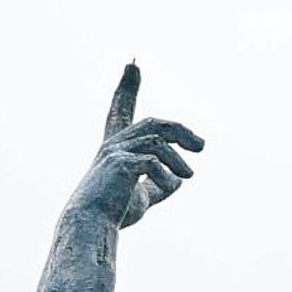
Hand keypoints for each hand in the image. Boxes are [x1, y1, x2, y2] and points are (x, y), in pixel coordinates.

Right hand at [70, 65, 203, 229]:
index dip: (127, 88)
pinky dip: (167, 175)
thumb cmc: (111, 213)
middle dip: (179, 130)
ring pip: (157, 141)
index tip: (132, 64)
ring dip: (178, 157)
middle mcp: (113, 145)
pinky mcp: (120, 165)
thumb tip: (179, 179)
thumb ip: (159, 185)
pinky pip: (153, 161)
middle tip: (201, 145)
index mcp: (115, 148)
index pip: (121, 111)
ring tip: (189, 175)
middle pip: (153, 123)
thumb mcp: (141, 197)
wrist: (90, 227)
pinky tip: (174, 184)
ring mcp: (115, 153)